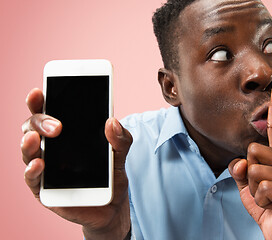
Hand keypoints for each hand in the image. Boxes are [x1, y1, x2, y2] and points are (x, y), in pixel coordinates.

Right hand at [21, 88, 132, 239]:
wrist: (113, 202)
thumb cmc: (111, 172)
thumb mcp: (120, 151)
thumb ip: (120, 137)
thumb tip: (112, 122)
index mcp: (67, 133)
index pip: (48, 112)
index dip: (40, 101)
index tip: (39, 91)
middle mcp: (52, 147)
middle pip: (34, 127)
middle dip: (40, 121)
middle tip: (56, 126)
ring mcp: (46, 167)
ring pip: (28, 150)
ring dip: (29, 143)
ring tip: (36, 138)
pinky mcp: (45, 189)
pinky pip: (31, 178)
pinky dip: (32, 170)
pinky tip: (40, 164)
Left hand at [228, 80, 271, 239]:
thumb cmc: (265, 204)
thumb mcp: (246, 184)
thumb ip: (240, 169)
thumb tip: (241, 161)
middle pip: (253, 150)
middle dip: (248, 171)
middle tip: (260, 187)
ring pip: (255, 170)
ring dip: (252, 189)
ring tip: (266, 197)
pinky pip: (261, 189)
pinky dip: (258, 201)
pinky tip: (270, 206)